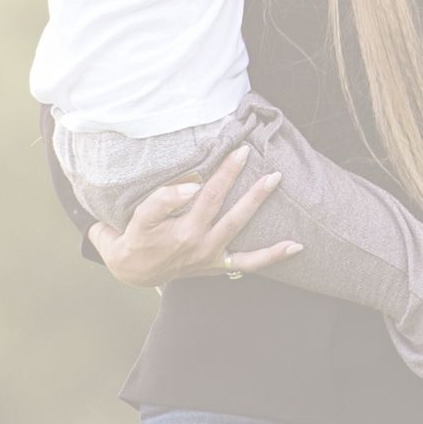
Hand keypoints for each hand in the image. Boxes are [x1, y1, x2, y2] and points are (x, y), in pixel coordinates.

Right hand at [93, 164, 303, 288]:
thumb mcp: (126, 221)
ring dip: (255, 199)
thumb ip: (155, 202)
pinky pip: (250, 262)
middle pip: (211, 203)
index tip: (199, 178)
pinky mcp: (218, 264)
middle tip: (243, 151)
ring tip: (273, 178)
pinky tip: (296, 245)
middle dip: (228, 175)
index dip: (186, 190)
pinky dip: (273, 255)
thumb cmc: (131, 238)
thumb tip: (187, 184)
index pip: (175, 202)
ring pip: (235, 224)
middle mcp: (188, 240)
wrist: (134, 273)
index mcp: (162, 228)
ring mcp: (207, 253)